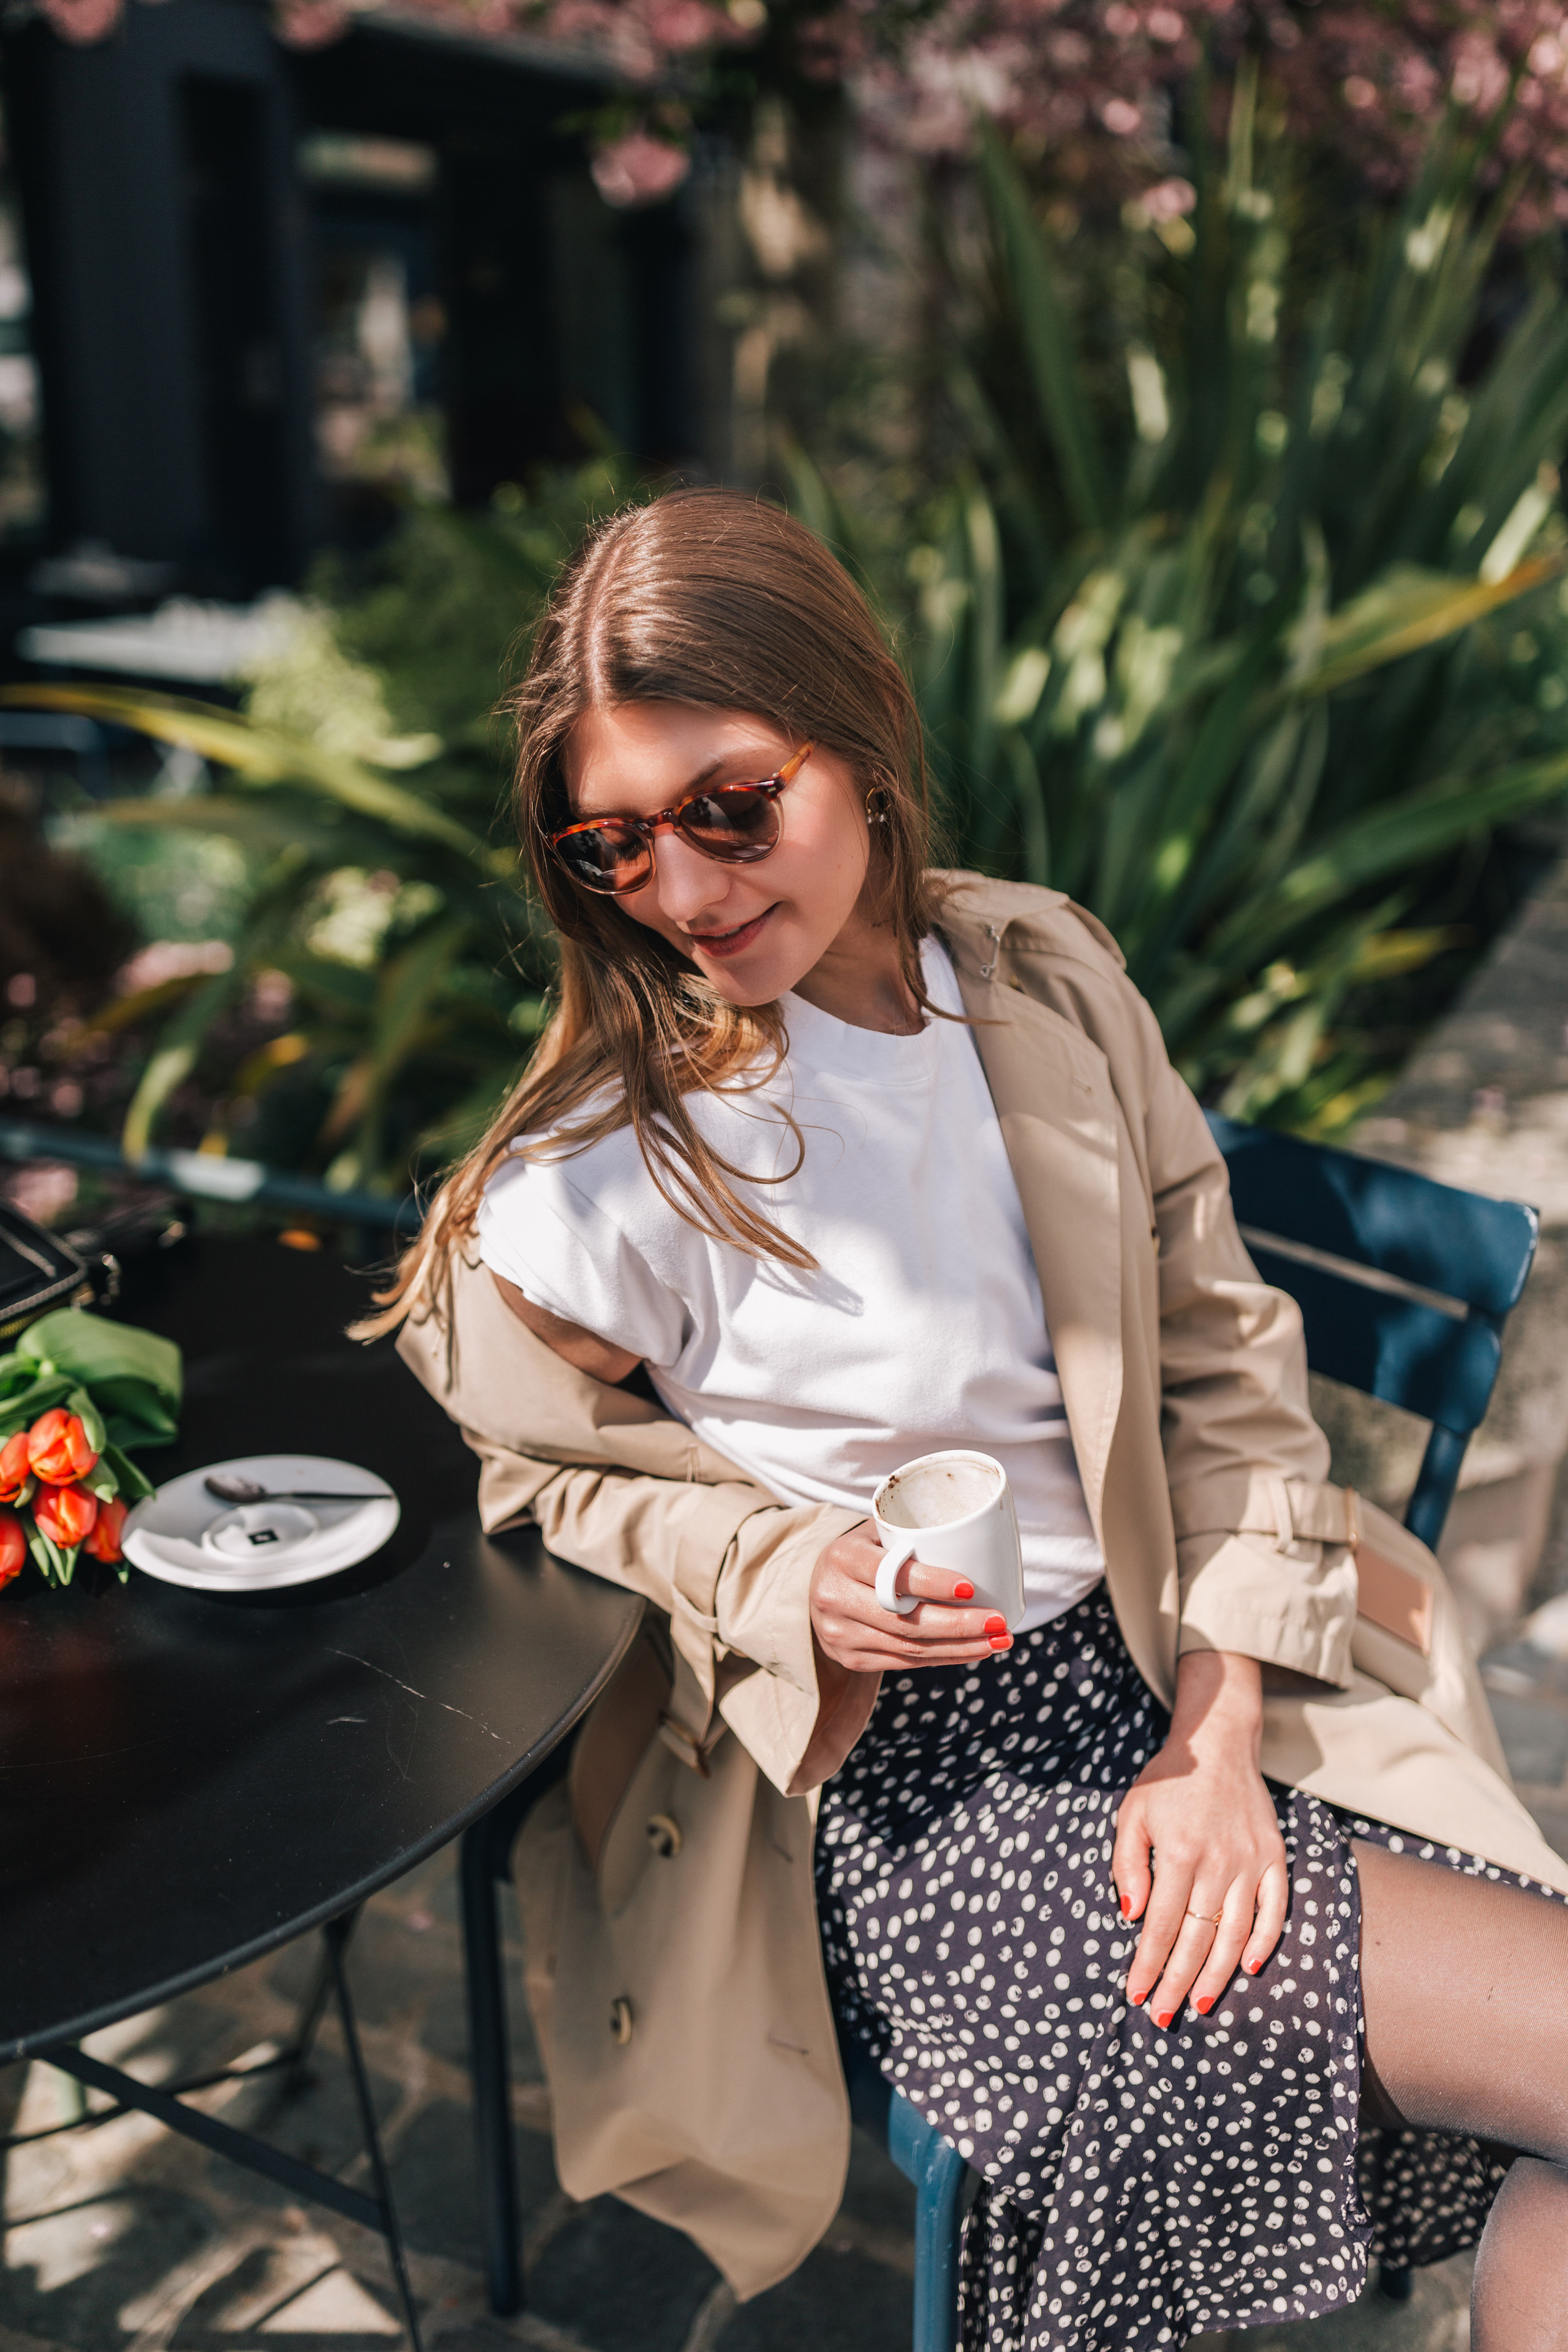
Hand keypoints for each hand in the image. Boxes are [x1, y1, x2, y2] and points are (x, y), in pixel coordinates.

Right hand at [809, 1521, 1013, 1673]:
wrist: (816, 1587)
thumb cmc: (862, 1553)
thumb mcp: (875, 1534)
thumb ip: (910, 1537)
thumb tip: (976, 1540)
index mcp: (842, 1557)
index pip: (891, 1574)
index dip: (931, 1583)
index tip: (971, 1586)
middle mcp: (835, 1598)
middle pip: (905, 1621)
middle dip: (959, 1625)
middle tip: (999, 1621)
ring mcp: (841, 1634)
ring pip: (910, 1648)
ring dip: (961, 1647)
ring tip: (998, 1639)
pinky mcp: (851, 1659)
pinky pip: (905, 1663)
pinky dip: (944, 1658)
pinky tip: (973, 1650)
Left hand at [1112, 1649, 1287, 2025]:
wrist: (1218, 1745)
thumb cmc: (1168, 1782)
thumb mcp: (1132, 1813)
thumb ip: (1127, 1863)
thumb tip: (1131, 1914)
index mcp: (1179, 1852)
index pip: (1161, 1925)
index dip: (1148, 1964)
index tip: (1135, 1994)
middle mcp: (1218, 1862)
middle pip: (1196, 1938)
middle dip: (1177, 1983)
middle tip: (1162, 2016)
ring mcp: (1250, 1862)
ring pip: (1235, 1933)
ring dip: (1217, 1974)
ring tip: (1200, 2005)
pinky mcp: (1274, 1858)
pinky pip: (1274, 1910)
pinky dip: (1265, 1942)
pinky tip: (1248, 1968)